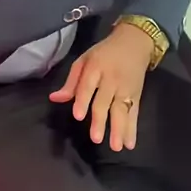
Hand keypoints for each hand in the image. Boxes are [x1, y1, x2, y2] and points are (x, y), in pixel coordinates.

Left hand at [49, 24, 153, 151]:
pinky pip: (134, 114)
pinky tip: (130, 144)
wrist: (134, 42)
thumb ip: (71, 82)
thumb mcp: (84, 60)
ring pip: (122, 111)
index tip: (78, 116)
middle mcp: (111, 79)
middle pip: (105, 101)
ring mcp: (126, 89)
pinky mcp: (137, 96)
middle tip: (96, 139)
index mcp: (95, 68)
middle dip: (101, 120)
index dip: (83, 100)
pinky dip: (133, 129)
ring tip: (117, 147)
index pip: (88, 86)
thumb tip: (54, 98)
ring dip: (120, 129)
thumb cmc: (104, 53)